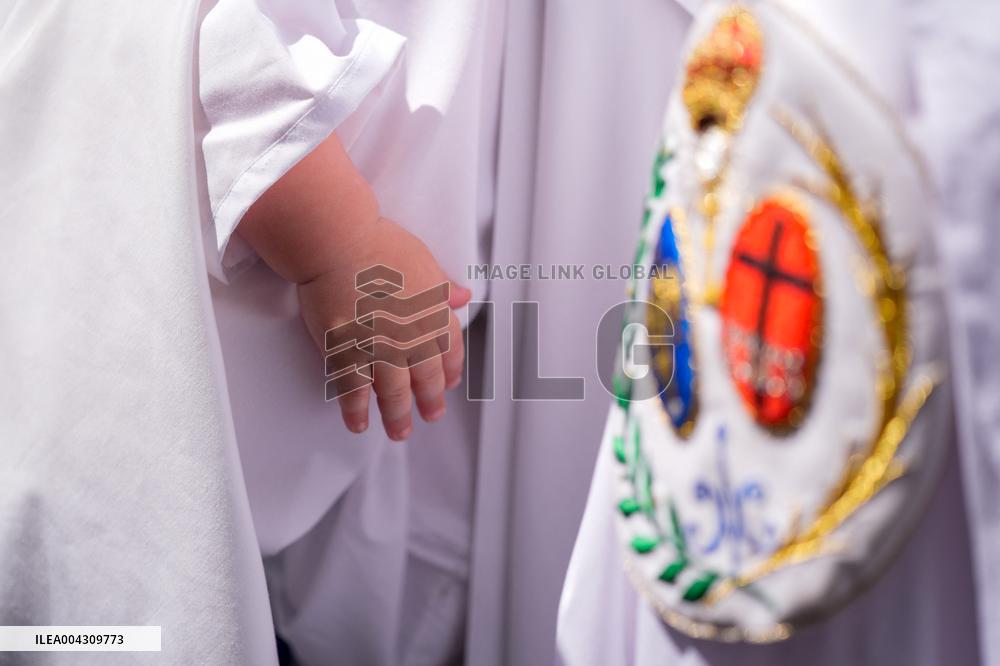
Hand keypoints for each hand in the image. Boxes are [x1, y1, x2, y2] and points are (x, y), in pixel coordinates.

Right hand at [298, 217, 469, 439]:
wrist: (340, 244)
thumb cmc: (379, 244)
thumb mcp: (423, 259)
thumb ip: (442, 285)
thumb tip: (462, 295)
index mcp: (433, 314)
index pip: (450, 351)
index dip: (451, 371)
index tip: (449, 384)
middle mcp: (412, 337)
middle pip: (426, 379)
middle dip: (430, 402)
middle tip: (430, 417)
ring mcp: (379, 349)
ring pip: (393, 393)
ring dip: (397, 416)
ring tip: (399, 432)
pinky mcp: (346, 353)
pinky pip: (354, 391)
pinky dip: (356, 410)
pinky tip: (358, 423)